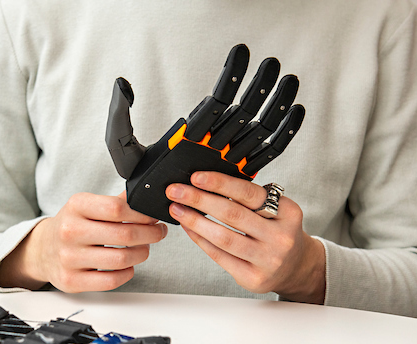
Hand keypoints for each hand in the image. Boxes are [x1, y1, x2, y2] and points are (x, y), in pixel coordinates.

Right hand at [0, 192, 167, 292]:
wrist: (42, 250)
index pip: (117, 207)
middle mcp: (70, 231)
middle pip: (124, 234)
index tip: (153, 217)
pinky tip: (128, 265)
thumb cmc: (71, 226)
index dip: (142, 214)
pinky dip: (127, 273)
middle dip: (150, 234)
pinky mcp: (72, 281)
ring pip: (121, 259)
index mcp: (76, 206)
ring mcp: (69, 258)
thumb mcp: (86, 206)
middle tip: (158, 233)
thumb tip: (145, 197)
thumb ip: (115, 201)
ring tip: (144, 249)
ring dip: (141, 254)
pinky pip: (111, 281)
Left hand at [106, 43, 304, 223]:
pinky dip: (282, 135)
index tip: (242, 54)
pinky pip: (267, 154)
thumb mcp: (125, 152)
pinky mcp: (242, 175)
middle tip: (273, 65)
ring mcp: (230, 158)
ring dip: (274, 105)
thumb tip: (123, 85)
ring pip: (258, 127)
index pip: (215, 101)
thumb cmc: (140, 186)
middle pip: (242, 110)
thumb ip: (122, 119)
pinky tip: (294, 113)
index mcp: (192, 133)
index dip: (230, 78)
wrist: (154, 217)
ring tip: (289, 82)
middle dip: (258, 87)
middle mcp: (214, 142)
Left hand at [166, 171, 325, 303]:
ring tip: (177, 209)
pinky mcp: (252, 278)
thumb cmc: (278, 232)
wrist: (296, 267)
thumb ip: (249, 198)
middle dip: (199, 199)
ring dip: (194, 221)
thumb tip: (207, 184)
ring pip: (223, 237)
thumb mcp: (276, 210)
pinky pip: (219, 256)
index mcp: (287, 213)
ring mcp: (267, 260)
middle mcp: (280, 237)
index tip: (196, 177)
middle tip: (176, 191)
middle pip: (232, 214)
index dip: (219, 183)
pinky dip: (200, 239)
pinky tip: (189, 228)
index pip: (248, 193)